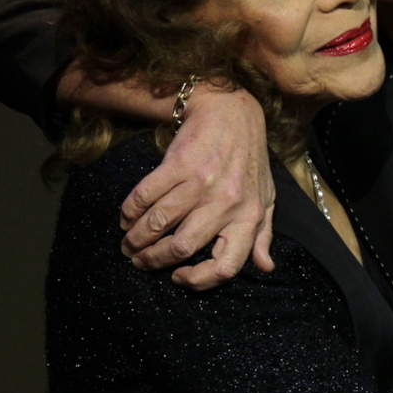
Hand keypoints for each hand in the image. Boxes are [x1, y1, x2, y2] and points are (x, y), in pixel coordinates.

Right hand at [119, 87, 274, 289]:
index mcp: (248, 217)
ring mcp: (201, 183)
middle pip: (182, 247)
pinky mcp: (179, 164)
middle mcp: (226, 203)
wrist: (232, 113)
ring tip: (128, 243)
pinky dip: (129, 212)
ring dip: (136, 238)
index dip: (199, 280)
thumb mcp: (265, 198)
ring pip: (159, 224)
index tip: (179, 277)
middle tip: (139, 260)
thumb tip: (265, 267)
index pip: (226, 266)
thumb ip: (263, 235)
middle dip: (153, 259)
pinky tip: (126, 218)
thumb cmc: (249, 161)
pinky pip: (145, 196)